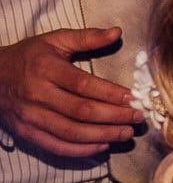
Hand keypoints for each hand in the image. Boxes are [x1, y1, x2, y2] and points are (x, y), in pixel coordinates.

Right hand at [0, 28, 144, 158]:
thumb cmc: (28, 56)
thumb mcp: (55, 40)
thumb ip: (87, 37)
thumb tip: (118, 32)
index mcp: (46, 69)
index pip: (83, 85)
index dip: (111, 93)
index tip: (134, 98)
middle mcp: (37, 94)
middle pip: (80, 111)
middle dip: (113, 117)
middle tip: (137, 118)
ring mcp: (30, 116)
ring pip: (70, 132)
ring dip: (102, 136)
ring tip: (125, 134)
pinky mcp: (25, 132)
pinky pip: (55, 146)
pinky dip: (80, 150)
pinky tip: (101, 146)